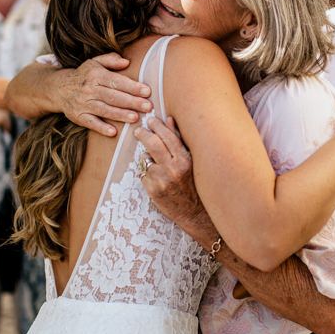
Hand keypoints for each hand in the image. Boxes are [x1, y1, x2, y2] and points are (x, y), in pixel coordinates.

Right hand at [55, 53, 152, 136]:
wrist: (59, 88)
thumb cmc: (84, 75)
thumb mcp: (95, 62)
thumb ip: (111, 60)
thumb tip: (127, 62)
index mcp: (96, 75)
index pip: (116, 81)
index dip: (132, 86)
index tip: (147, 91)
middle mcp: (89, 89)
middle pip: (113, 96)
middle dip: (131, 102)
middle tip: (147, 106)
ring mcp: (83, 104)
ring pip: (104, 110)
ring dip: (120, 114)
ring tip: (135, 118)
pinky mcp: (78, 116)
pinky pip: (90, 123)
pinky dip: (101, 128)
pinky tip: (113, 132)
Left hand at [133, 116, 215, 249]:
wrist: (195, 213)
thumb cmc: (194, 185)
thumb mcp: (191, 161)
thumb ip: (179, 140)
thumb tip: (168, 119)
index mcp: (185, 160)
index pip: (167, 137)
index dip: (157, 126)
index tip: (151, 120)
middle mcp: (173, 169)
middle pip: (153, 144)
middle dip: (143, 134)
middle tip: (139, 131)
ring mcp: (161, 181)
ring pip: (146, 159)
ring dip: (147, 158)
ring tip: (156, 163)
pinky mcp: (153, 191)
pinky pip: (143, 174)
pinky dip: (147, 173)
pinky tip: (156, 178)